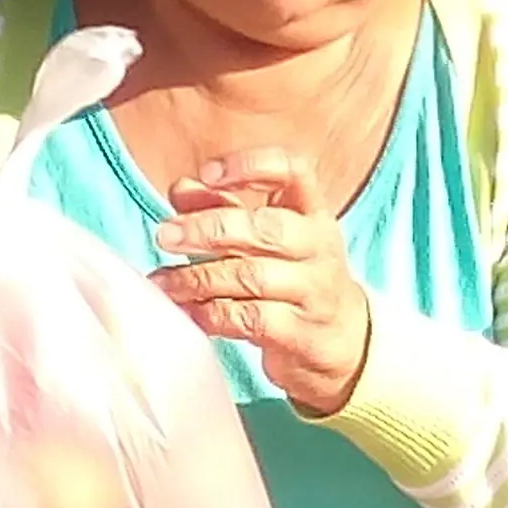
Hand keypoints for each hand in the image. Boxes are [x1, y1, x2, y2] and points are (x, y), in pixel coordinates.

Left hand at [150, 150, 372, 417]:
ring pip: (252, 276)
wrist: (345, 342)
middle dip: (209, 229)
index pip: (294, 171)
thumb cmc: (293, 277)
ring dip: (197, 277)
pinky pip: (250, 319)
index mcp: (313, 211)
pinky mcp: (302, 334)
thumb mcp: (267, 238)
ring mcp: (315, 292)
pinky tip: (186, 311)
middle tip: (164, 235)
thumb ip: (223, 208)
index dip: (251, 165)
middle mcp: (320, 246)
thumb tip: (181, 188)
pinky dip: (211, 314)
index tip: (208, 173)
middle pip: (266, 228)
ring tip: (163, 281)